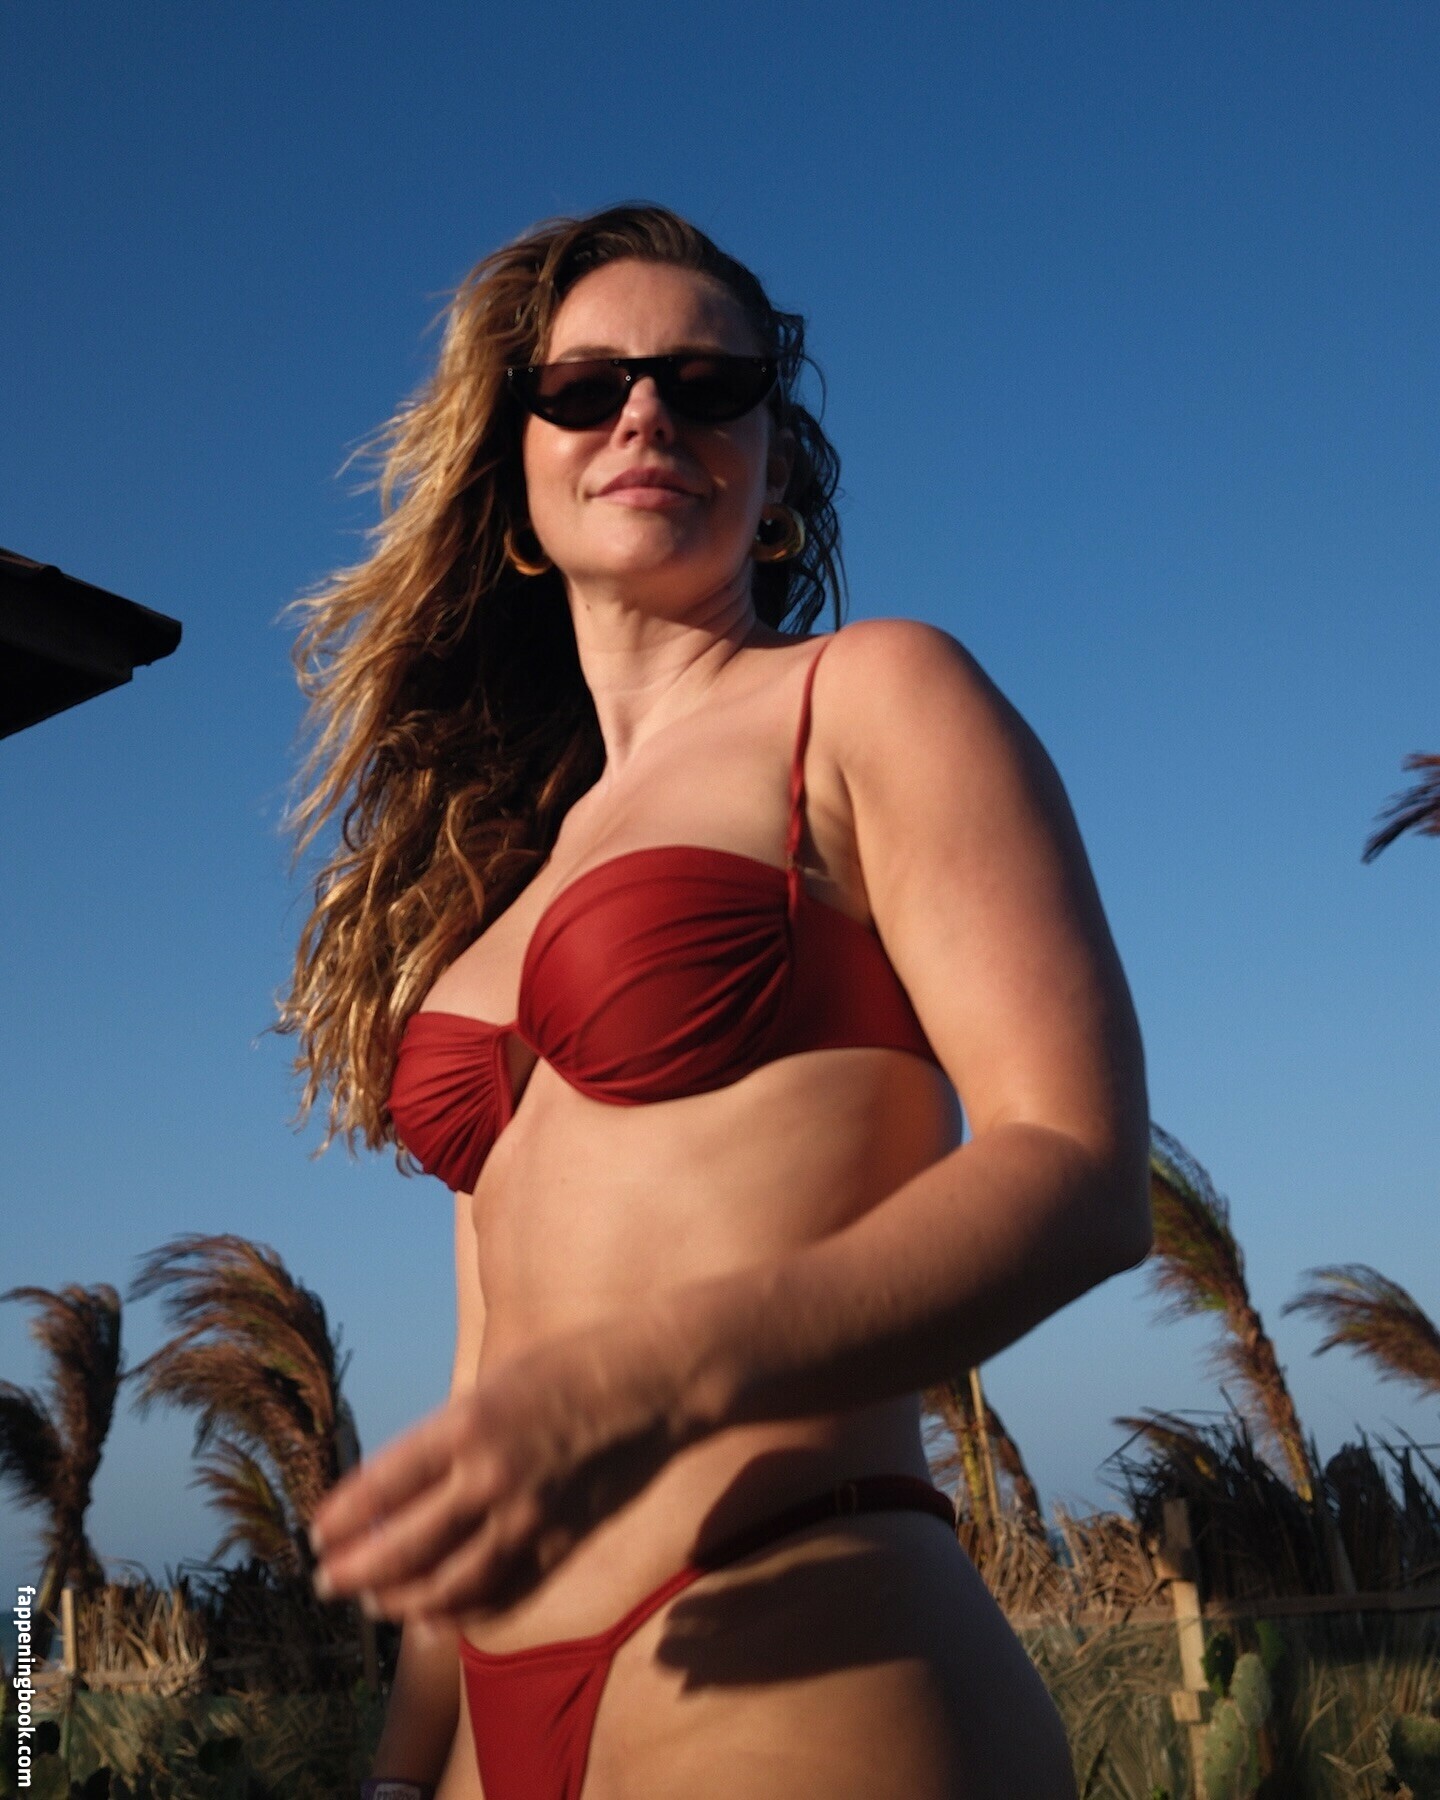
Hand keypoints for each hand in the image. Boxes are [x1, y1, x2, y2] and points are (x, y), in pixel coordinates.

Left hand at [308, 1315, 692, 1622]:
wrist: (652, 1384)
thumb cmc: (570, 1367)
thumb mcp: (495, 1381)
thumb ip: (450, 1435)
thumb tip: (399, 1485)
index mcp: (466, 1423)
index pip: (381, 1485)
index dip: (341, 1517)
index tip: (317, 1534)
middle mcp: (489, 1475)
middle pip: (402, 1546)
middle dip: (354, 1571)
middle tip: (326, 1582)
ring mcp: (527, 1517)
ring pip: (447, 1585)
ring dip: (401, 1601)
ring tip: (375, 1604)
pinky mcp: (560, 1543)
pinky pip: (501, 1595)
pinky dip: (462, 1614)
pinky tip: (438, 1619)